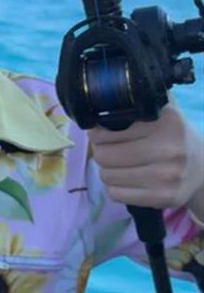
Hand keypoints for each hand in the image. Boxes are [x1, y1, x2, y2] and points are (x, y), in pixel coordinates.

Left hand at [89, 104, 203, 211]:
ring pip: (107, 176)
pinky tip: (127, 181)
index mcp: (167, 122)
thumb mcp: (163, 113)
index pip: (108, 131)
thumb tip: (103, 95)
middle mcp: (169, 149)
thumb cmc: (173, 138)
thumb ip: (139, 101)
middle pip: (104, 156)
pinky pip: (116, 194)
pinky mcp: (163, 198)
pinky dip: (115, 188)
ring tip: (119, 166)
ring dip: (107, 172)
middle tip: (109, 151)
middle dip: (101, 153)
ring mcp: (167, 176)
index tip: (100, 133)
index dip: (98, 133)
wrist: (202, 168)